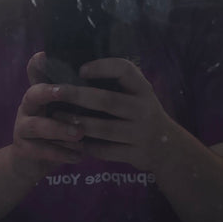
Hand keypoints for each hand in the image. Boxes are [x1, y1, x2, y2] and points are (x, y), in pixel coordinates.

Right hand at [10, 52, 86, 182]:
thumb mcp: (66, 110)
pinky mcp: (23, 148)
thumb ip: (78, 95)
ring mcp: (22, 127)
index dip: (40, 64)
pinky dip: (61, 154)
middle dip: (48, 93)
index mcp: (40, 92)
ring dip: (59, 129)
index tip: (47, 55)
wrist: (31, 162)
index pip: (35, 72)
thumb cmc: (57, 129)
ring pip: (37, 126)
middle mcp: (28, 106)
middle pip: (32, 94)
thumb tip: (106, 78)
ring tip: (79, 133)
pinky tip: (79, 156)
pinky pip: (41, 151)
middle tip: (63, 93)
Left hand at [56, 57, 174, 171]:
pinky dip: (85, 146)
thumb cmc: (142, 113)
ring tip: (56, 116)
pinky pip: (105, 151)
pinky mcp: (135, 154)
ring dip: (77, 122)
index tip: (80, 69)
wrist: (167, 147)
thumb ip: (117, 82)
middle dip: (78, 95)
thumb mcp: (138, 94)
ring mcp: (140, 133)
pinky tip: (68, 139)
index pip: (125, 70)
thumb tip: (77, 67)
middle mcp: (144, 109)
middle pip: (108, 100)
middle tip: (55, 92)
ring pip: (103, 128)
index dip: (102, 67)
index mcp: (143, 89)